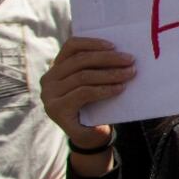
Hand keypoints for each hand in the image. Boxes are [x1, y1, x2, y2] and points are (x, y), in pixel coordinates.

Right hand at [41, 37, 134, 175]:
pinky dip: (105, 89)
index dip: (92, 43)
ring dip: (110, 74)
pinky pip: (84, 93)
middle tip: (130, 61)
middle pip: (80, 61)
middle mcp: (48, 79)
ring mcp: (49, 95)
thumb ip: (97, 67)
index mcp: (57, 67)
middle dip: (108, 59)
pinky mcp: (56, 109)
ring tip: (129, 74)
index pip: (71, 46)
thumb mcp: (94, 81)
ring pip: (83, 76)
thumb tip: (120, 51)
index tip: (114, 45)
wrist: (91, 136)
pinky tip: (120, 88)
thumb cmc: (96, 103)